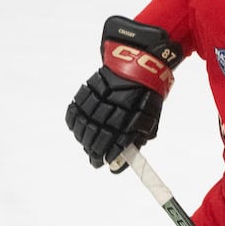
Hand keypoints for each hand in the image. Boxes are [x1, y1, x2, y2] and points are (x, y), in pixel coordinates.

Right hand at [65, 16, 181, 169]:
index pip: (116, 141)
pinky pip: (76, 109)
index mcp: (132, 115)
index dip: (109, 155)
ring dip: (84, 139)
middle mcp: (113, 106)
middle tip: (95, 160)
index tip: (106, 164)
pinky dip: (74, 122)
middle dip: (94, 152)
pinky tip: (77, 129)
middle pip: (97, 136)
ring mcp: (99, 97)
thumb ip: (138, 137)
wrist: (140, 61)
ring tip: (87, 146)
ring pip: (84, 124)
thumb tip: (127, 156)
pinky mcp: (89, 88)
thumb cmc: (146, 93)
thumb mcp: (150, 117)